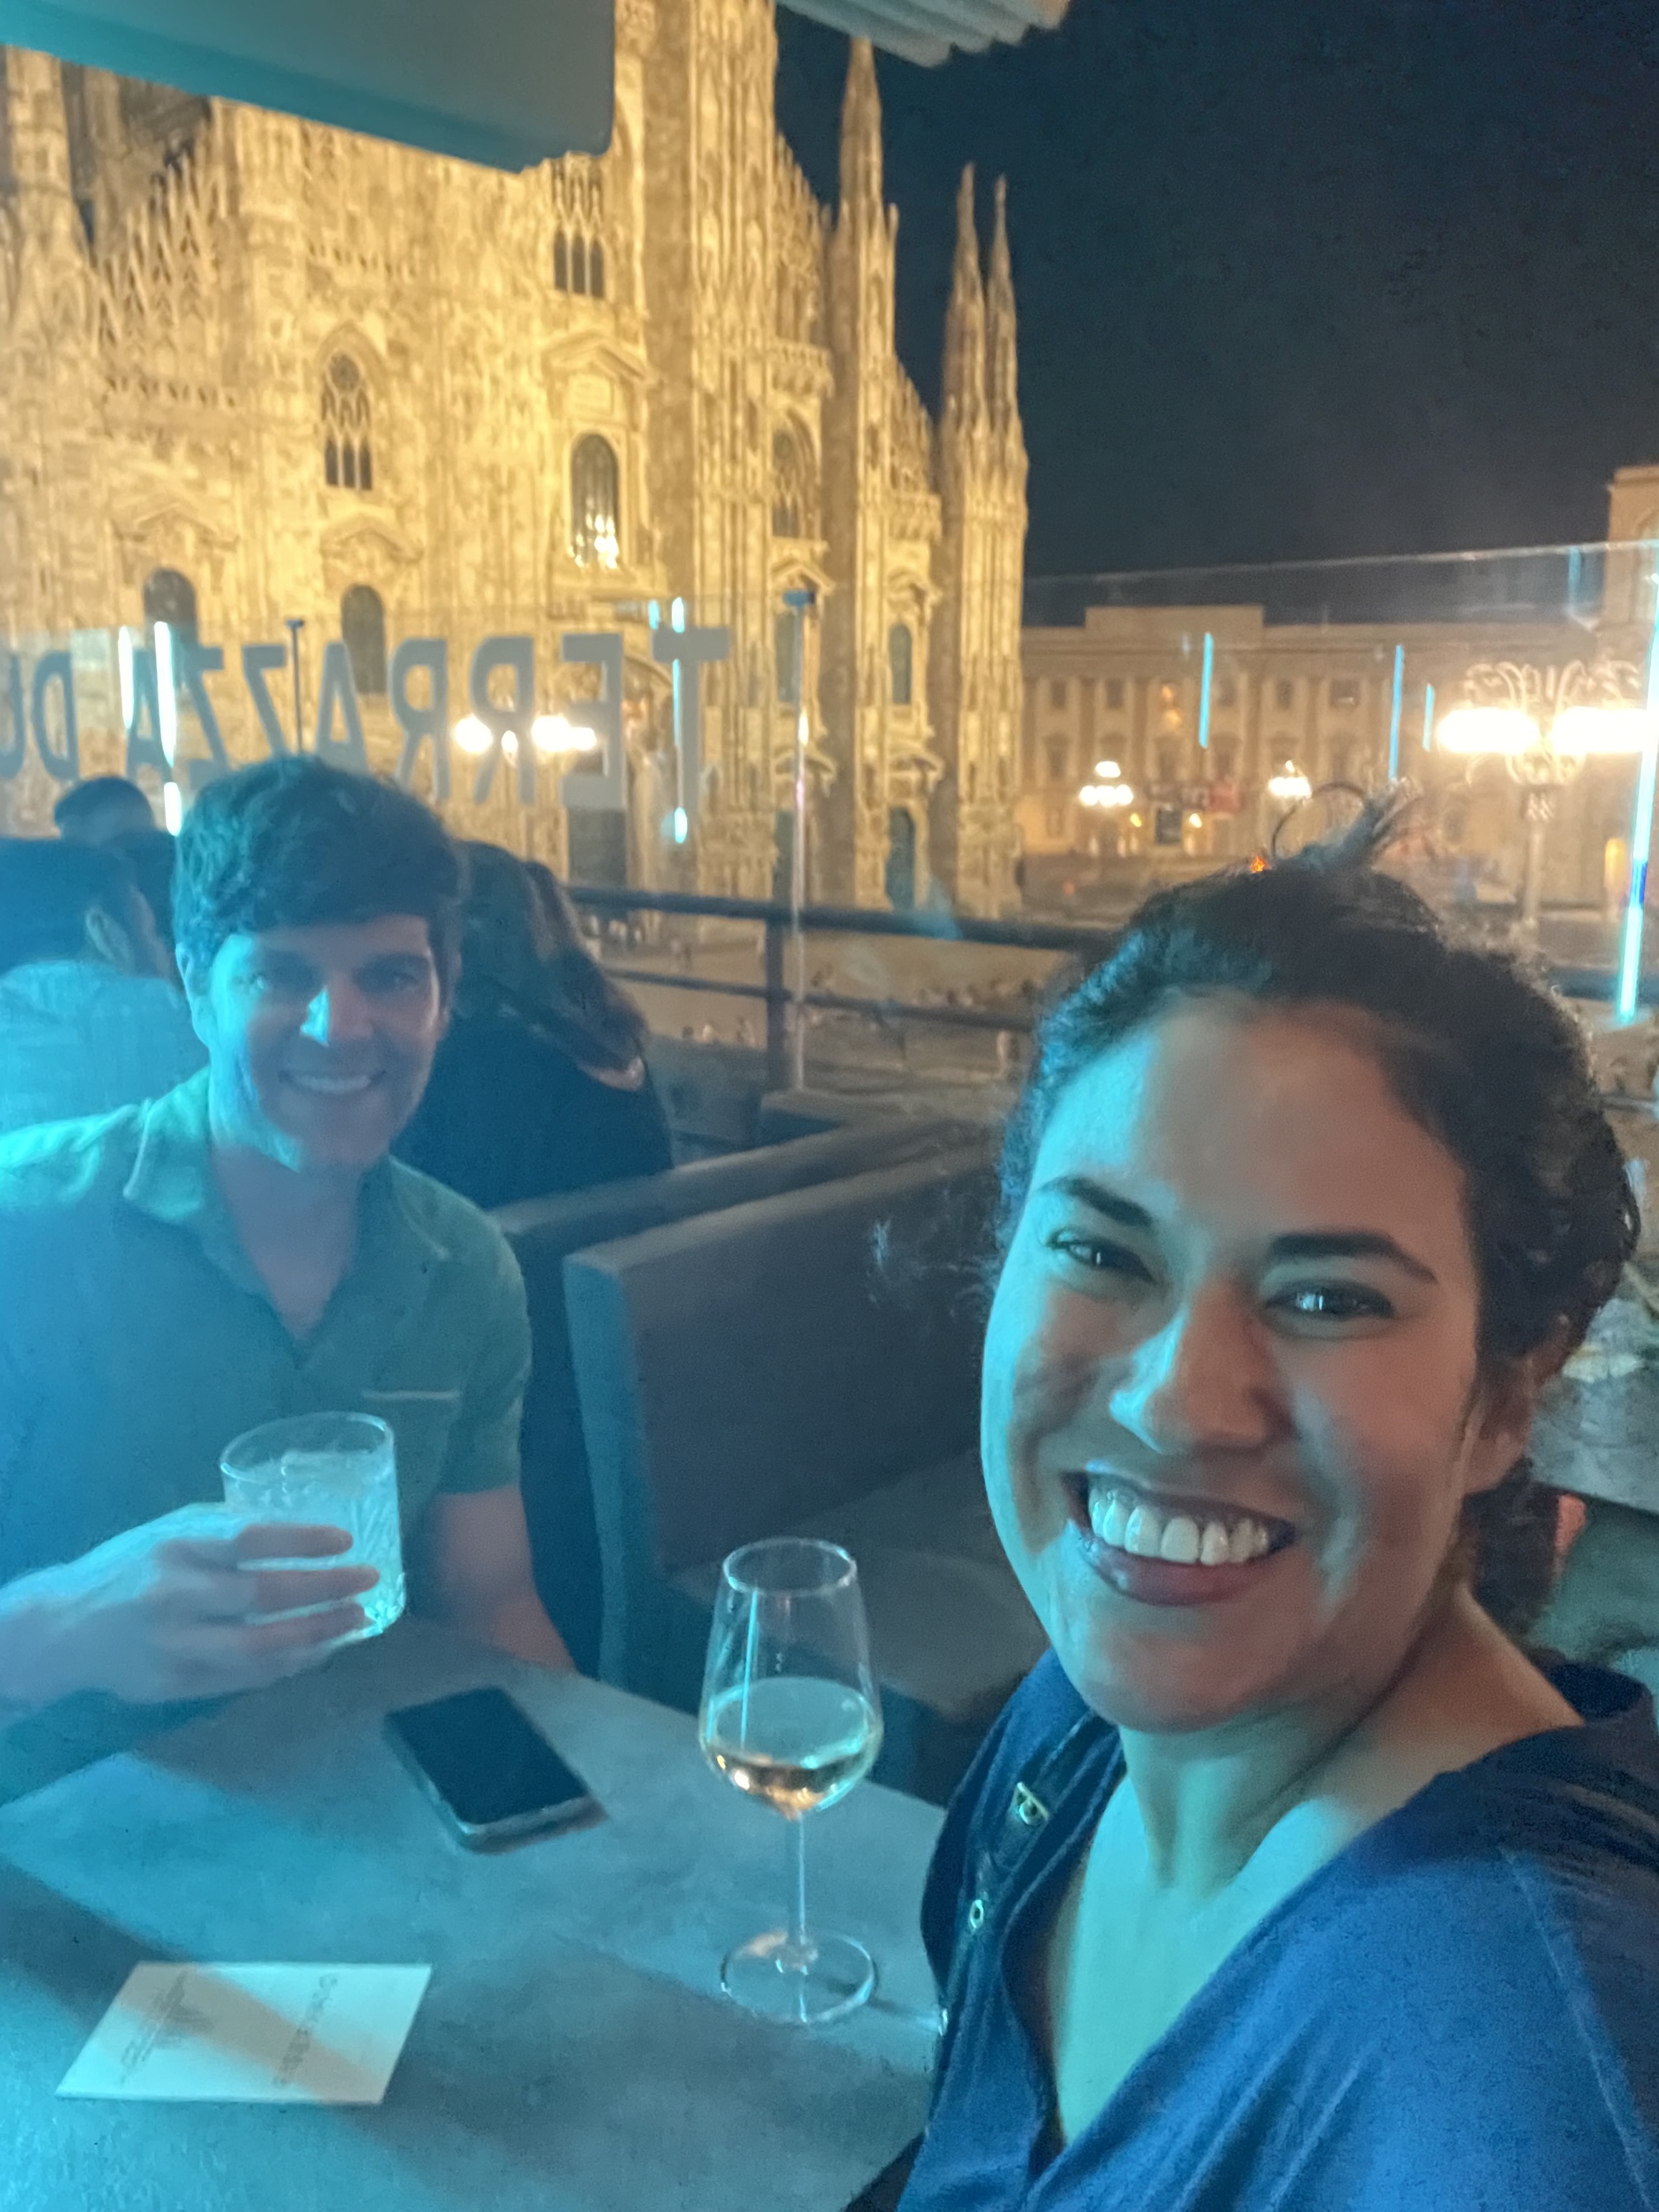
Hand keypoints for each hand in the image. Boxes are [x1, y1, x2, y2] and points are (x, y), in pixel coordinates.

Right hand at [0, 1507, 380, 1707]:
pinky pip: (243, 1677)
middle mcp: (176, 1596)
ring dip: (316, 1636)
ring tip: (356, 1622)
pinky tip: (318, 1651)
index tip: (346, 1539)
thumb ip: (224, 1529)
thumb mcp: (168, 1531)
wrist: (67, 1627)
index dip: (301, 1540)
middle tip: (370, 1581)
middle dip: (324, 1590)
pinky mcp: (175, 1683)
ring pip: (258, 1647)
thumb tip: (300, 1527)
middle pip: (263, 1596)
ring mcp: (175, 1645)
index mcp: (176, 1547)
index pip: (248, 1540)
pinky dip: (286, 1666)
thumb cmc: (131, 1567)